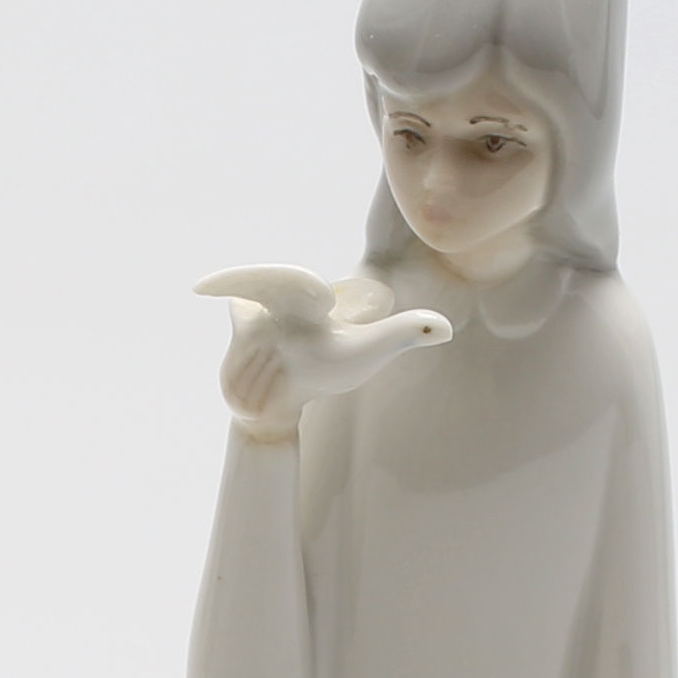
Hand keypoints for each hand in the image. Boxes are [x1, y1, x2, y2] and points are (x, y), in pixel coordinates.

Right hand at [198, 265, 450, 439]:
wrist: (291, 398)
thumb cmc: (328, 368)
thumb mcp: (371, 349)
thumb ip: (405, 332)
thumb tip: (447, 328)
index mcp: (298, 298)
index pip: (276, 282)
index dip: (252, 278)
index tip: (232, 285)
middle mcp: (266, 310)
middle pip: (256, 332)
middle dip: (258, 352)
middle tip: (266, 369)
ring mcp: (245, 335)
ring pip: (248, 360)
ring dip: (263, 380)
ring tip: (284, 387)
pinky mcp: (230, 357)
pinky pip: (234, 377)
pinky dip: (247, 391)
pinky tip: (260, 398)